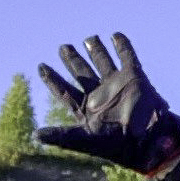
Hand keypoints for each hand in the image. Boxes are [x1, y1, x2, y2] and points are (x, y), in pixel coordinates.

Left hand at [37, 32, 179, 174]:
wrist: (145, 140)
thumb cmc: (114, 144)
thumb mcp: (84, 140)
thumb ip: (60, 136)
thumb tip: (34, 135)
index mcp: (85, 109)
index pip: (64, 91)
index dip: (53, 79)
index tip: (41, 66)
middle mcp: (99, 95)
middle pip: (81, 73)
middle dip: (72, 60)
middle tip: (63, 47)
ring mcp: (116, 85)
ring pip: (102, 62)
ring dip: (95, 50)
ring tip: (87, 38)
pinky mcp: (134, 77)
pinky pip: (128, 57)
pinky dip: (123, 46)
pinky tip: (116, 36)